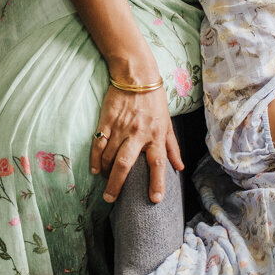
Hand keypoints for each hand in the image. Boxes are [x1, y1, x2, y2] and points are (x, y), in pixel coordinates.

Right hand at [90, 84, 183, 203]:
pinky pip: (98, 144)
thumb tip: (180, 167)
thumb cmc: (154, 100)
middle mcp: (138, 134)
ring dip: (106, 173)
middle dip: (117, 185)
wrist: (136, 75)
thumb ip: (173, 147)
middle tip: (111, 199)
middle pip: (125, 164)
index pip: (158, 163)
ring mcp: (121, 128)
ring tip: (105, 182)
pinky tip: (95, 169)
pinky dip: (95, 159)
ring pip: (109, 156)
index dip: (157, 182)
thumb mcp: (167, 122)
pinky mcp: (106, 121)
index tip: (155, 199)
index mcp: (156, 135)